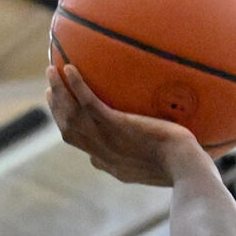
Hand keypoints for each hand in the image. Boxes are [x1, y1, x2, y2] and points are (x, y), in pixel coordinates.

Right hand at [47, 57, 205, 186]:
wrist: (185, 168)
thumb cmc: (184, 166)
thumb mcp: (165, 165)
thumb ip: (157, 152)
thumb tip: (162, 141)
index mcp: (113, 164)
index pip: (85, 147)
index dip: (71, 129)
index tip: (66, 115)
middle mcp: (104, 154)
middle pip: (69, 130)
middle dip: (57, 109)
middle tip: (49, 89)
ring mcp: (108, 140)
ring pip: (72, 116)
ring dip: (58, 93)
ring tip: (52, 71)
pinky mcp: (115, 126)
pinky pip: (89, 103)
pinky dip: (76, 87)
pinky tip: (70, 67)